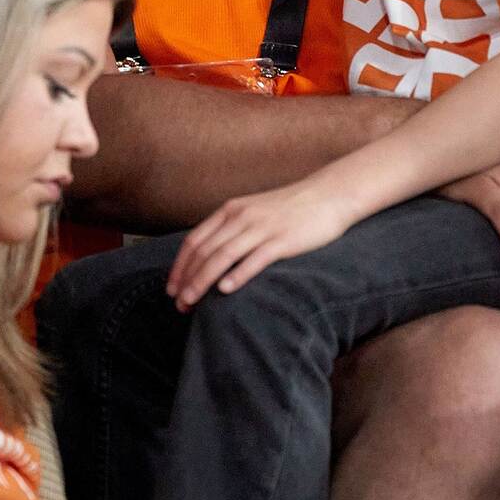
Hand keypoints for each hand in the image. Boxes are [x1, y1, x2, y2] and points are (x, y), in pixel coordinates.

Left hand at [168, 184, 352, 307]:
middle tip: (178, 304)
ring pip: (222, 256)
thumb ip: (233, 228)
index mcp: (231, 210)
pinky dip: (237, 275)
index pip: (195, 240)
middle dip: (187, 280)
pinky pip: (254, 259)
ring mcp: (262, 227)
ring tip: (191, 302)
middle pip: (204, 251)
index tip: (171, 289)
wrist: (329, 195)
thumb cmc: (291, 209)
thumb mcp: (254, 211)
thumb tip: (210, 257)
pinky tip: (225, 291)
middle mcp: (241, 217)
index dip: (179, 266)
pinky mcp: (282, 240)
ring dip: (202, 281)